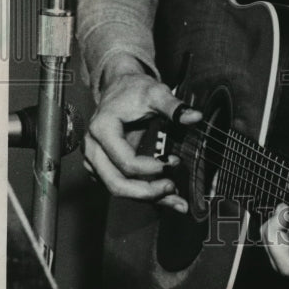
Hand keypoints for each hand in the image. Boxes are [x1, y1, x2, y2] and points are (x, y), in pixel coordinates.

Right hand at [83, 56, 201, 210]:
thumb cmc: (134, 90)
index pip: (126, 161)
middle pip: (116, 183)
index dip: (151, 168)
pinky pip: (121, 185)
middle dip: (147, 192)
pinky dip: (142, 192)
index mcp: (102, 128)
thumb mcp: (156, 93)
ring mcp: (95, 160)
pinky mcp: (102, 168)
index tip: (174, 162)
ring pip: (118, 189)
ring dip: (147, 197)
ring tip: (177, 200)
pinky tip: (165, 196)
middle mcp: (93, 148)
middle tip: (173, 188)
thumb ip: (174, 107)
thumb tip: (195, 117)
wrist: (120, 87)